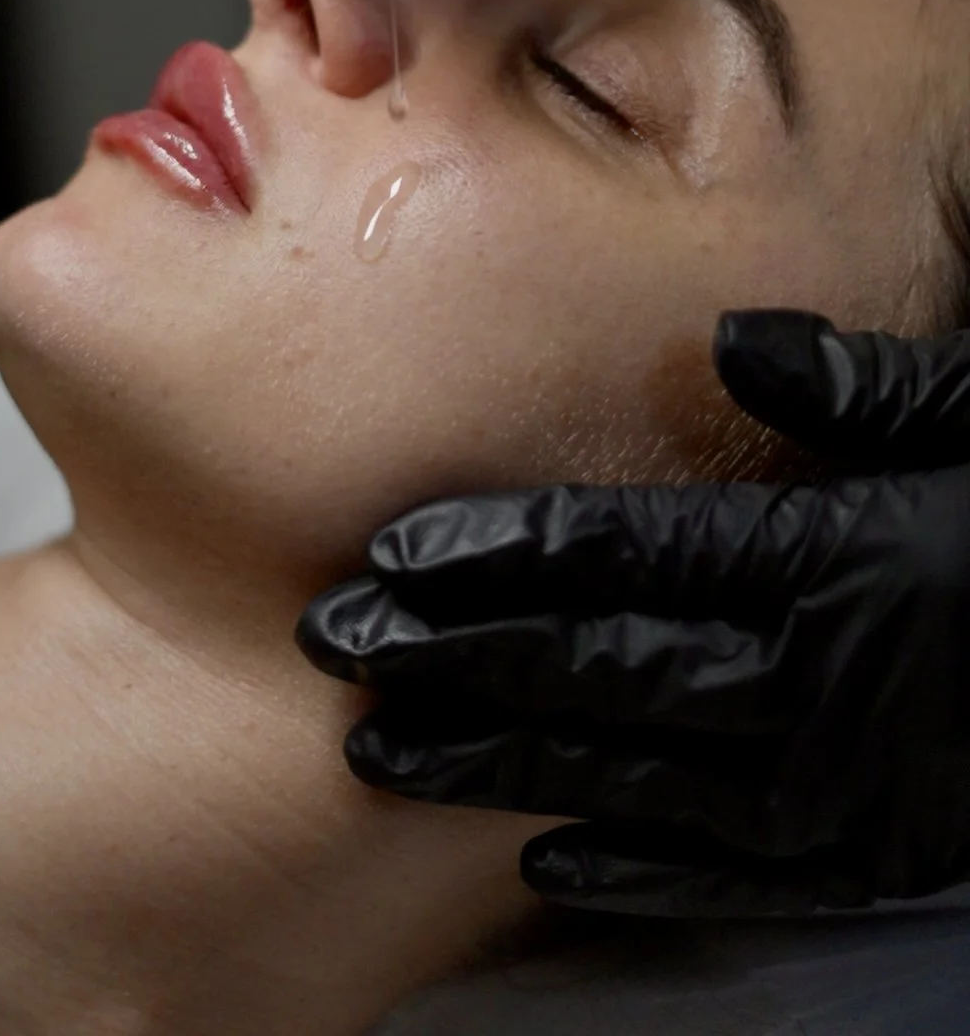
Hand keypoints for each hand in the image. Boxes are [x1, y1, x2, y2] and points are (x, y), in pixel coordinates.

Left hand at [297, 311, 969, 915]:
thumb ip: (855, 382)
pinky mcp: (877, 850)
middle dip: (458, 657)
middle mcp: (823, 681)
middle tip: (338, 645)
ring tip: (389, 749)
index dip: (499, 558)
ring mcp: (845, 782)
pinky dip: (637, 868)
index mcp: (839, 559)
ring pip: (639, 776)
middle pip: (602, 669)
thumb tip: (730, 344)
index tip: (391, 557)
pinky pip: (736, 871)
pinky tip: (549, 860)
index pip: (628, 557)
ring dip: (505, 765)